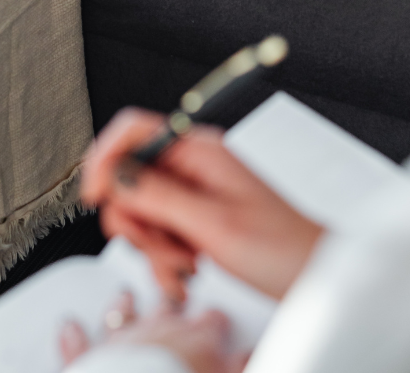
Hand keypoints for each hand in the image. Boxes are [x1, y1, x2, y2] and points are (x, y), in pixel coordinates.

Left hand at [60, 291, 245, 372]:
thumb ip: (240, 365)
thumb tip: (252, 356)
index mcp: (195, 340)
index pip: (211, 323)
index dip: (215, 321)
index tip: (219, 319)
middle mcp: (157, 332)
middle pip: (166, 309)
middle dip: (173, 302)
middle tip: (177, 295)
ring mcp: (121, 343)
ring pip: (121, 315)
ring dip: (124, 305)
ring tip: (125, 293)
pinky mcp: (88, 362)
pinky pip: (77, 346)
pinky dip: (72, 335)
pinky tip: (68, 325)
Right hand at [82, 109, 322, 301]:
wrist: (314, 279)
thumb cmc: (283, 248)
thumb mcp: (213, 224)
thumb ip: (158, 196)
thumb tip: (114, 175)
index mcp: (199, 149)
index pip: (133, 130)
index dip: (105, 159)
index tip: (95, 195)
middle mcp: (193, 165)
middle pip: (129, 177)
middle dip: (137, 219)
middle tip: (162, 243)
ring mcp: (193, 192)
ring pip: (139, 210)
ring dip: (153, 245)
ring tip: (185, 262)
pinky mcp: (194, 219)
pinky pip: (156, 232)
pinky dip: (163, 258)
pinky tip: (187, 270)